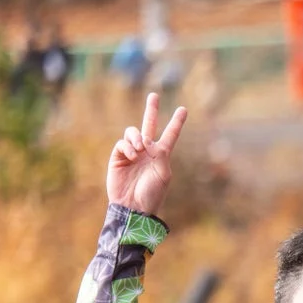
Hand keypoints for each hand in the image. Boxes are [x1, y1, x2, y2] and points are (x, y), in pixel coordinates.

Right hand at [106, 92, 186, 217]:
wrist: (134, 206)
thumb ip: (161, 156)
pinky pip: (122, 143)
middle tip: (154, 95)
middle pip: (149, 126)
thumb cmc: (152, 194)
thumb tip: (148, 141)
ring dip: (137, 137)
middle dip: (151, 110)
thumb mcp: (164, 175)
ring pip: (133, 132)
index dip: (176, 123)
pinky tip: (132, 155)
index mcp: (162, 156)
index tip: (184, 109)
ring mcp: (132, 153)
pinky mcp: (118, 157)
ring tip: (140, 148)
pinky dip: (127, 146)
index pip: (170, 136)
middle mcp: (147, 151)